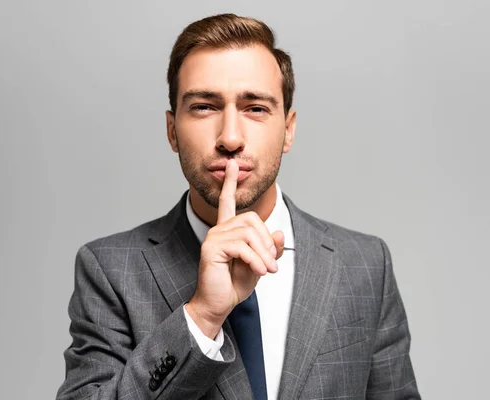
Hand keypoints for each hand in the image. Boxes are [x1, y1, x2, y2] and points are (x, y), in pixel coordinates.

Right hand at [186, 159, 284, 337]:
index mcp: (227, 231)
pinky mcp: (211, 248)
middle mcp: (218, 230)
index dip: (229, 184)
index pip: (227, 202)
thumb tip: (278, 232)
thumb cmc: (235, 285)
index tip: (231, 165)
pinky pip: (241, 247)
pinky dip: (255, 260)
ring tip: (268, 271)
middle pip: (251, 219)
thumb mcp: (260, 265)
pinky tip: (260, 272)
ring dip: (263, 254)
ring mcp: (213, 237)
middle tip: (272, 265)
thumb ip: (269, 249)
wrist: (218, 304)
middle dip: (266, 242)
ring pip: (248, 233)